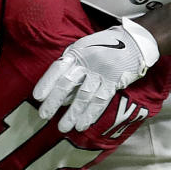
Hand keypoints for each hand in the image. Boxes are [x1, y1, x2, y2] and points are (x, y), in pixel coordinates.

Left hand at [33, 18, 159, 131]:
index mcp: (76, 52)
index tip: (37, 97)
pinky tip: (83, 124)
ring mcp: (101, 72)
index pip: (57, 68)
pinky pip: (101, 100)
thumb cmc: (104, 47)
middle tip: (45, 115)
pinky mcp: (114, 81)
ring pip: (84, 95)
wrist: (133, 42)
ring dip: (73, 113)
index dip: (46, 82)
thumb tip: (59, 94)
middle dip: (54, 101)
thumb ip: (71, 67)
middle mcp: (87, 62)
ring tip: (64, 127)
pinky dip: (91, 114)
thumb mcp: (84, 49)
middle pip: (67, 83)